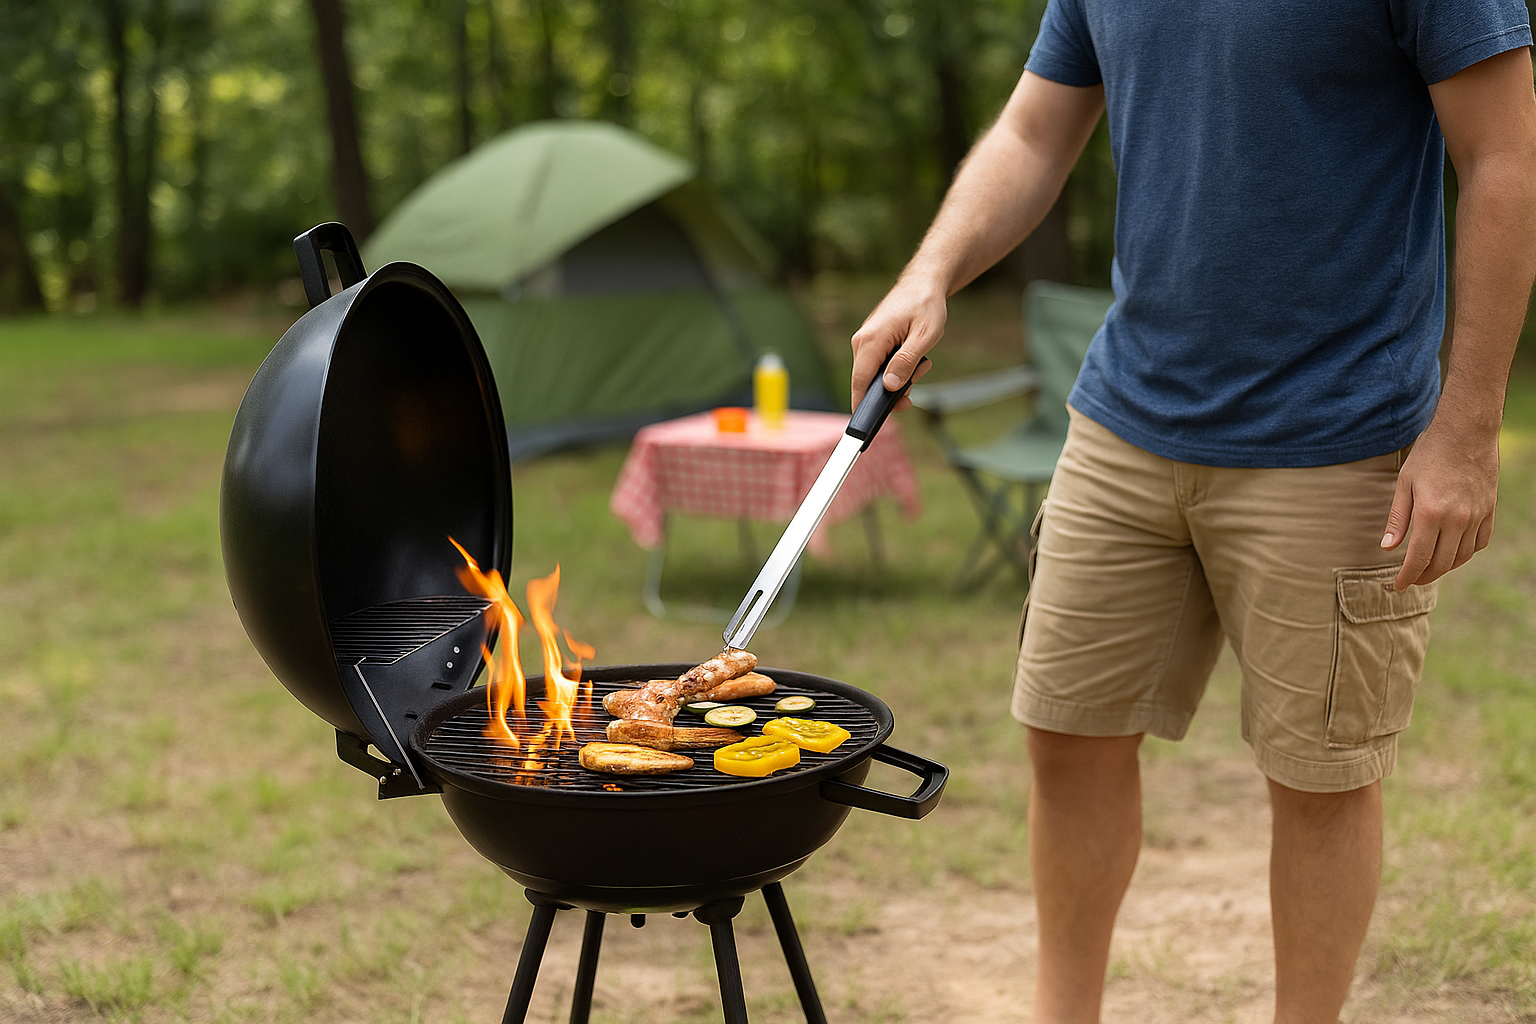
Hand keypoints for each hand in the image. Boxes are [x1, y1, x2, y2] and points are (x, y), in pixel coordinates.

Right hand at [849, 274, 943, 409]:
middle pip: (867, 382)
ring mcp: (865, 341)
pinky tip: (914, 361)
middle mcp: (862, 341)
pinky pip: (879, 366)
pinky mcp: (872, 342)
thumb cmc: (926, 305)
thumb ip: (906, 362)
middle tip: (916, 386)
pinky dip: (896, 369)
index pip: (860, 382)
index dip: (862, 407)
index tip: (867, 427)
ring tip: (921, 366)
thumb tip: (889, 386)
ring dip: (898, 378)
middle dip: (892, 391)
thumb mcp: (924, 337)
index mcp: (871, 340)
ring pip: (875, 375)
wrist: (924, 282)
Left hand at [1381, 417, 1498, 590]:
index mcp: (1431, 514)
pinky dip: (1465, 554)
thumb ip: (1397, 518)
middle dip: (1424, 576)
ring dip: (1444, 568)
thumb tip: (1387, 547)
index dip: (1407, 576)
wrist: (1466, 434)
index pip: (1419, 558)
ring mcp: (1477, 516)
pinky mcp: (1489, 511)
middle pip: (1441, 563)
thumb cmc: (1429, 456)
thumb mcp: (1404, 484)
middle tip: (1410, 580)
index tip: (1398, 586)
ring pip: (1462, 557)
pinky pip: (1480, 543)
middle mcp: (1457, 519)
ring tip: (1429, 569)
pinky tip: (1453, 552)